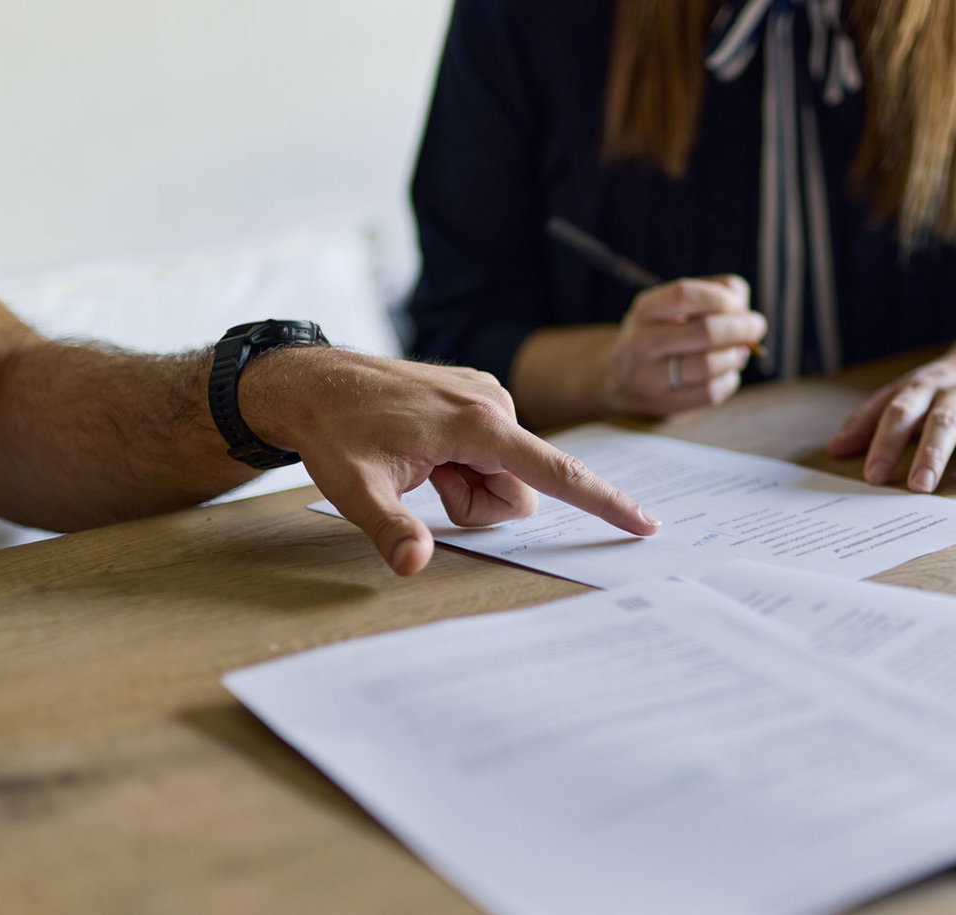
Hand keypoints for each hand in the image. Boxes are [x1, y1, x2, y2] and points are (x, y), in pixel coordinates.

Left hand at [243, 349, 659, 574]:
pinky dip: (463, 464)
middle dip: (478, 503)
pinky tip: (424, 450)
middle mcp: (494, 403)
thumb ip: (391, 529)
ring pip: (505, 472)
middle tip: (427, 486)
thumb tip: (415, 564)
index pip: (556, 472)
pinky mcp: (477, 396)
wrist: (311, 381)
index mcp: (478, 424)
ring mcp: (487, 396)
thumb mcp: (354, 489)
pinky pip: (491, 451)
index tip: (644, 523)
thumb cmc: (333, 432)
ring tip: (421, 466)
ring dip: (467, 485)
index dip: (603, 502)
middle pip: (520, 487)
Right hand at [601, 275, 766, 416]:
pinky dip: (729, 380)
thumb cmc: (663, 334)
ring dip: (735, 356)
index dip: (720, 298)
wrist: (620, 378)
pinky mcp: (665, 404)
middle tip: (756, 327)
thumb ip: (715, 294)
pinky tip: (727, 372)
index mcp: (646, 309)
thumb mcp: (675, 307)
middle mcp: (642, 342)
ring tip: (739, 351)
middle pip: (704, 332)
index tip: (739, 306)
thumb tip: (745, 313)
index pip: (684, 294)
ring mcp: (650, 377)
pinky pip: (710, 393)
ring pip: (709, 365)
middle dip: (741, 328)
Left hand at [826, 322, 955, 492]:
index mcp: (923, 389)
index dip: (885, 443)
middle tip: (918, 487)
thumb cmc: (940, 384)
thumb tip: (835, 448)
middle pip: (943, 422)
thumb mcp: (903, 392)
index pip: (900, 414)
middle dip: (930, 454)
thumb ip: (869, 419)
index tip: (873, 475)